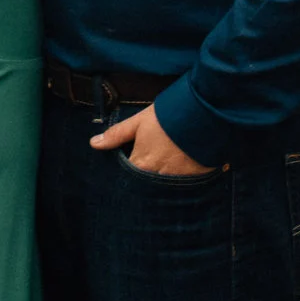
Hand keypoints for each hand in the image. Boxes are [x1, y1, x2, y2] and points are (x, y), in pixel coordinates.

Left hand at [91, 100, 213, 175]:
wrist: (205, 114)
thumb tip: (94, 143)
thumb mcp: (139, 121)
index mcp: (142, 164)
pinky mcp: (198, 179)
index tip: (132, 162)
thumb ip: (117, 134)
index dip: (129, 169)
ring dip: (165, 179)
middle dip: (147, 177)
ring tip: (169, 166)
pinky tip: (186, 167)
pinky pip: (187, 185)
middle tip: (153, 164)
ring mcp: (179, 180)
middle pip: (147, 184)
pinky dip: (185, 178)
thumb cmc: (168, 115)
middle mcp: (158, 177)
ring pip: (166, 186)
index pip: (128, 176)